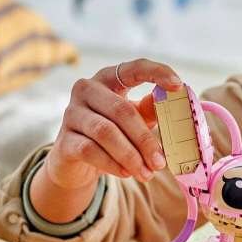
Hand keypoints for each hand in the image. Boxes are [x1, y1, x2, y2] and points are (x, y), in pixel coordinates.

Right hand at [44, 59, 183, 188]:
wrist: (76, 163)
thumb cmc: (112, 134)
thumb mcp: (135, 120)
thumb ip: (151, 110)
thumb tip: (174, 102)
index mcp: (108, 79)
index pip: (133, 68)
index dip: (156, 72)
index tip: (178, 84)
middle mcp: (86, 90)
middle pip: (121, 110)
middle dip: (144, 139)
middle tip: (160, 162)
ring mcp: (71, 113)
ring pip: (106, 133)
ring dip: (131, 156)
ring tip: (147, 173)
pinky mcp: (64, 140)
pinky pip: (90, 150)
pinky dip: (112, 164)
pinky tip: (127, 173)